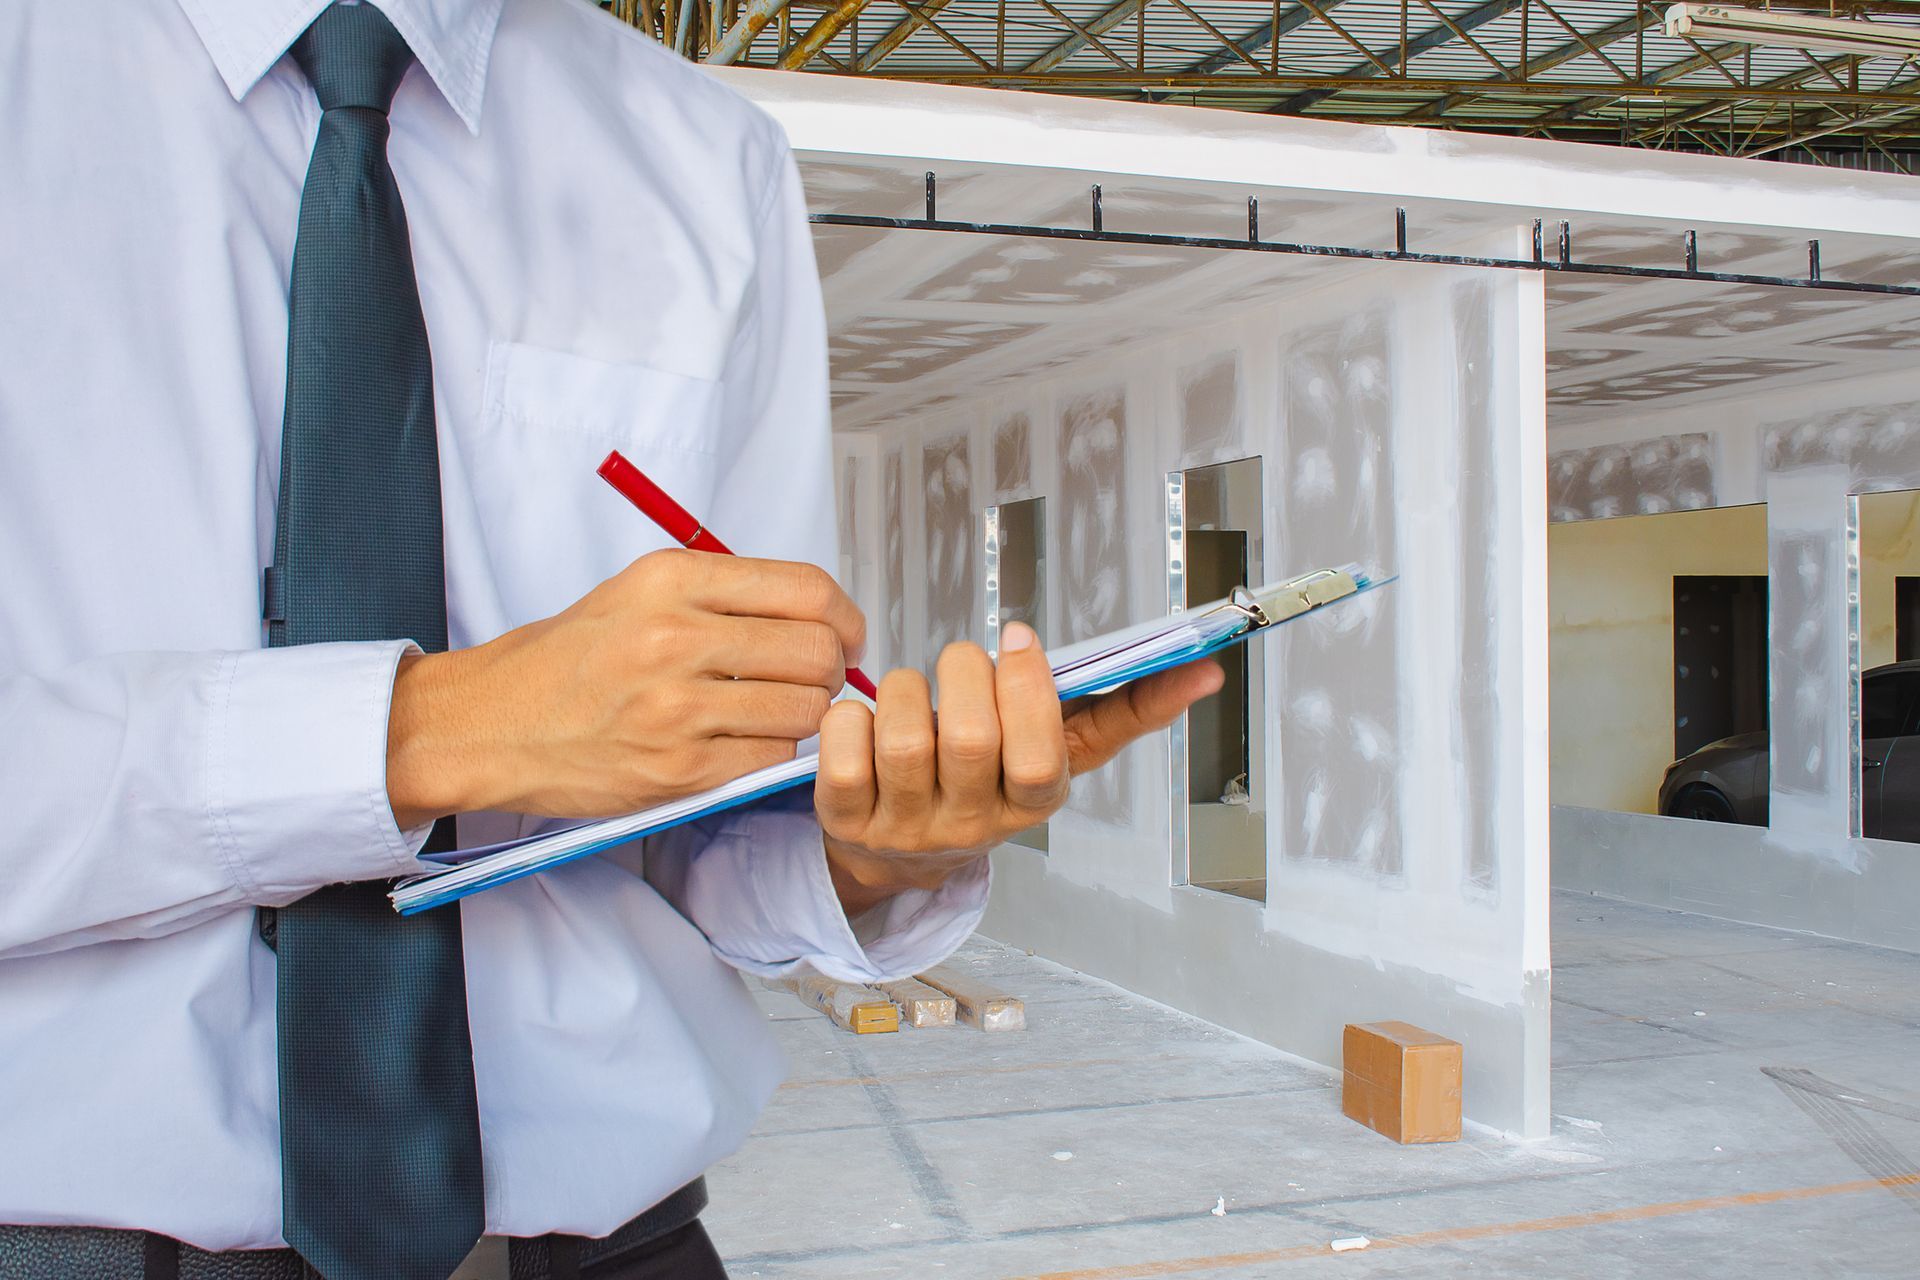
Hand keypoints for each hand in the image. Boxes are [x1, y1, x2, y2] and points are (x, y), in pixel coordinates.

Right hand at [385, 549, 863, 827]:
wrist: (492, 726)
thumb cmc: (569, 660)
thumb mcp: (637, 594)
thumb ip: (722, 596)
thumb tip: (816, 613)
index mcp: (670, 580)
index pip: (805, 589)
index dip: (844, 616)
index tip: (845, 632)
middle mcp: (675, 637)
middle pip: (815, 651)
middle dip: (831, 668)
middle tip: (816, 677)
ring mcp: (678, 707)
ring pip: (805, 709)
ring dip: (806, 714)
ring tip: (774, 709)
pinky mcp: (679, 767)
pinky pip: (772, 756)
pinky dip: (772, 750)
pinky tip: (742, 739)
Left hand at [815, 623, 1224, 914]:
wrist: (900, 850)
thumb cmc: (989, 775)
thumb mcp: (1057, 750)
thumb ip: (1124, 709)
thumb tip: (1204, 671)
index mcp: (1031, 802)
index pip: (1041, 759)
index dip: (1027, 692)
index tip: (1017, 636)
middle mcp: (972, 825)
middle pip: (969, 738)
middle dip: (963, 673)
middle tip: (961, 661)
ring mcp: (907, 828)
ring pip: (905, 739)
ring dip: (906, 689)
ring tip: (913, 691)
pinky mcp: (846, 820)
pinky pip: (842, 751)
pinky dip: (848, 718)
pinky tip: (865, 722)